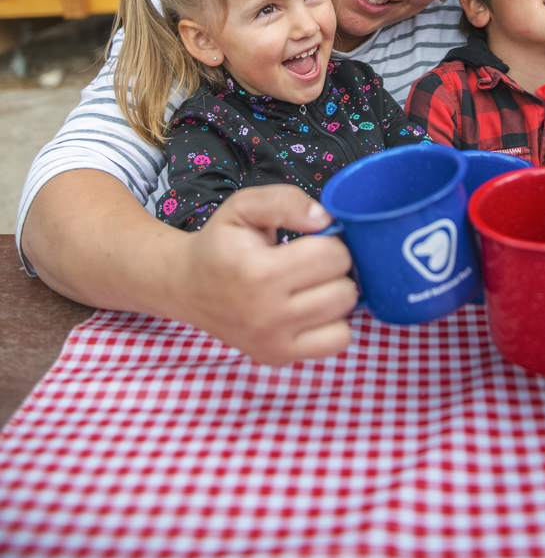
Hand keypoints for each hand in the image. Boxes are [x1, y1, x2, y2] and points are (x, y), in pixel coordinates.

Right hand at [173, 184, 357, 365]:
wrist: (187, 286)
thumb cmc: (220, 243)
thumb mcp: (244, 206)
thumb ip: (285, 201)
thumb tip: (324, 218)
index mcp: (259, 273)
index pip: (331, 256)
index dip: (330, 240)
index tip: (312, 239)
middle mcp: (267, 315)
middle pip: (343, 289)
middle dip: (335, 268)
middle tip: (312, 261)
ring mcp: (273, 342)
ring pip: (344, 317)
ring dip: (336, 294)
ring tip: (312, 283)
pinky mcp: (278, 357)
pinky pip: (336, 342)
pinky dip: (333, 323)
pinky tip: (313, 307)